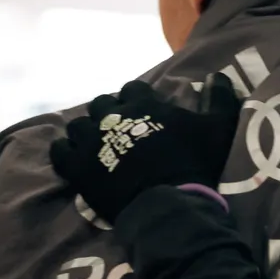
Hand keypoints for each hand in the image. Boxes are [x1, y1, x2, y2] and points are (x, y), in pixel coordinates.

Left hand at [50, 80, 241, 223]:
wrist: (168, 202)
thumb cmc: (194, 164)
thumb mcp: (219, 129)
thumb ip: (220, 99)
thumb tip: (218, 76)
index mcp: (144, 103)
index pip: (133, 88)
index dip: (137, 98)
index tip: (143, 112)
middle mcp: (112, 116)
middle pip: (102, 104)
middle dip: (109, 113)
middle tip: (119, 130)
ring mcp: (90, 141)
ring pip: (78, 125)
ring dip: (86, 131)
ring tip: (95, 145)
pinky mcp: (76, 166)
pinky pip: (59, 151)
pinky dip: (64, 151)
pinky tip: (73, 158)